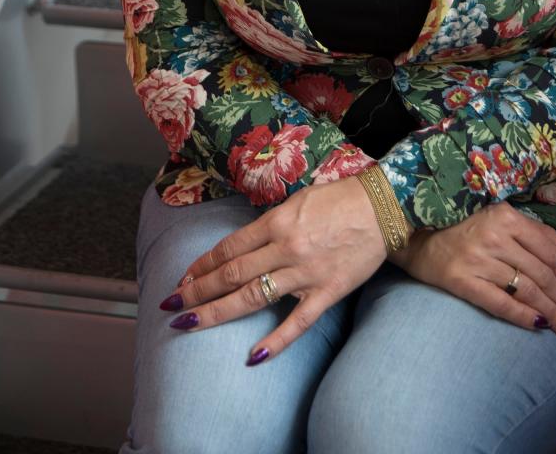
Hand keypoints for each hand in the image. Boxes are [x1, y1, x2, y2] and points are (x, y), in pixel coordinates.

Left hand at [158, 176, 387, 362]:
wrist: (382, 207)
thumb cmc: (339, 198)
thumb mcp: (298, 200)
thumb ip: (271, 222)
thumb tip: (244, 243)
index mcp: (277, 221)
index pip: (229, 248)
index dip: (202, 265)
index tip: (184, 278)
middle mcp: (286, 248)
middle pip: (232, 274)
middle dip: (198, 291)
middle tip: (173, 305)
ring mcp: (305, 273)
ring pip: (253, 297)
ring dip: (217, 312)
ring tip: (190, 323)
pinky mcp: (327, 292)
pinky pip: (298, 321)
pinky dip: (276, 340)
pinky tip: (254, 356)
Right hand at [386, 202, 555, 335]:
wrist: (414, 234)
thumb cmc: (462, 225)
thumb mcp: (501, 220)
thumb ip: (541, 234)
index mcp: (506, 216)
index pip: (547, 249)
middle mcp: (494, 236)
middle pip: (541, 273)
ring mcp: (478, 259)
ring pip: (526, 290)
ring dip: (551, 312)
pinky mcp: (462, 281)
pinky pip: (501, 304)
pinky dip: (523, 317)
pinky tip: (539, 326)